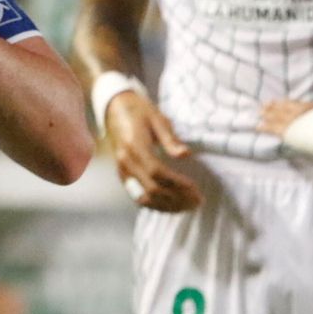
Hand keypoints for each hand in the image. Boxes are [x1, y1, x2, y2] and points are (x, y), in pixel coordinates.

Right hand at [105, 92, 202, 211]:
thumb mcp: (158, 118)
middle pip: (151, 188)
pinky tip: (172, 206)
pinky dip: (156, 205)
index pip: (156, 171)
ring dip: (167, 206)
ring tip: (188, 206)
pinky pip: (138, 197)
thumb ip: (170, 139)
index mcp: (134, 145)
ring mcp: (122, 170)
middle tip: (197, 200)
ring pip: (144, 198)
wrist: (115, 107)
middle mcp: (125, 161)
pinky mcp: (122, 175)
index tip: (194, 187)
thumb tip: (185, 155)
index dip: (176, 182)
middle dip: (176, 197)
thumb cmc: (139, 111)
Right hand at [258, 100, 312, 155]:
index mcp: (290, 133)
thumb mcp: (312, 150)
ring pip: (284, 106)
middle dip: (267, 113)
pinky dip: (288, 101)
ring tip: (267, 103)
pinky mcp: (310, 105)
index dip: (265, 127)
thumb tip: (297, 144)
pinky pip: (295, 101)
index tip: (257, 126)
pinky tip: (285, 100)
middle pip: (276, 115)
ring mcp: (301, 111)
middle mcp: (292, 120)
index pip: (274, 129)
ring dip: (274, 105)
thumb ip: (301, 145)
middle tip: (259, 111)